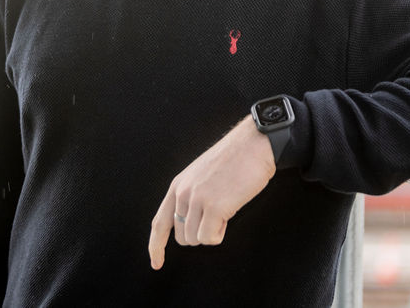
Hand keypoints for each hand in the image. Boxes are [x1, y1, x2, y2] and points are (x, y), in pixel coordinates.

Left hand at [148, 116, 275, 269]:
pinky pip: (211, 238)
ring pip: (196, 239)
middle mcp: (182, 193)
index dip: (156, 246)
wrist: (253, 145)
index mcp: (177, 186)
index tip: (156, 263)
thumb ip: (190, 197)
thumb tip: (188, 225)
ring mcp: (197, 200)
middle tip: (217, 215)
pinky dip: (220, 233)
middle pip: (182, 237)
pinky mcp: (214, 207)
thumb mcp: (200, 176)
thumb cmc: (233, 161)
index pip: (159, 223)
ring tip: (225, 208)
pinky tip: (229, 212)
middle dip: (200, 234)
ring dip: (212, 232)